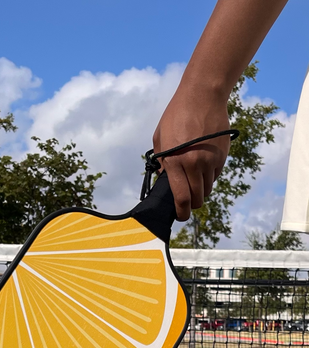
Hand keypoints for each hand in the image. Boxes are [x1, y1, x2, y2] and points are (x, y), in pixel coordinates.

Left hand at [153, 89, 230, 220]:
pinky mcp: (222, 156)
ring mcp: (211, 161)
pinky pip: (215, 176)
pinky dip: (209, 177)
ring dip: (200, 190)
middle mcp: (195, 164)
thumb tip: (167, 181)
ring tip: (193, 179)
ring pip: (207, 189)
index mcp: (176, 163)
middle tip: (186, 201)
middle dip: (191, 204)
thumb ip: (163, 163)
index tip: (180, 216)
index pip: (182, 198)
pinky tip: (202, 165)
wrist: (203, 96)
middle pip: (197, 199)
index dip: (181, 212)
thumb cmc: (176, 116)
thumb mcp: (160, 139)